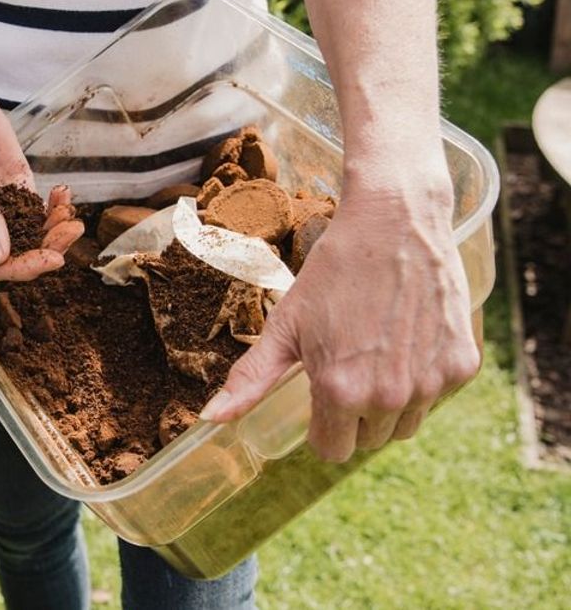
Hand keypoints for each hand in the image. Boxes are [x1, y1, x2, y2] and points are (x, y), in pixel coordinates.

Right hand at [0, 65, 82, 281]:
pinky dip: (55, 205)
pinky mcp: (17, 184)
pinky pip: (39, 205)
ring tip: (70, 214)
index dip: (19, 268)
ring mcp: (0, 203)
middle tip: (70, 232)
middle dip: (46, 247)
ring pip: (32, 231)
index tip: (48, 258)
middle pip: (17, 252)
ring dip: (55, 228)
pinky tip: (64, 195)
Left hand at [199, 171, 480, 461]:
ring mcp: (430, 384)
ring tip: (377, 353)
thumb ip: (251, 379)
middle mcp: (388, 397)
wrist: (395, 223)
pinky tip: (408, 340)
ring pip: (405, 425)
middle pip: (367, 440)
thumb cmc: (333, 272)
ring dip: (390, 403)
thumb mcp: (285, 325)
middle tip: (349, 363)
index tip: (321, 392)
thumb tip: (210, 419)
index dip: (322, 425)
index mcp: (339, 392)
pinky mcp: (462, 366)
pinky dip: (423, 379)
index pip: (331, 450)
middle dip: (354, 413)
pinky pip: (437, 396)